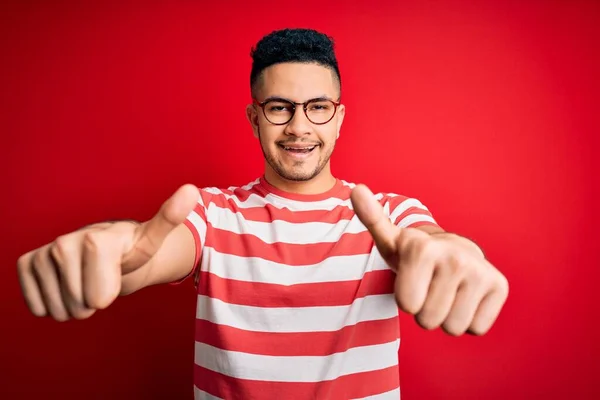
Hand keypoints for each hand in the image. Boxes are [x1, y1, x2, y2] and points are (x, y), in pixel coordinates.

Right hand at [17, 184, 198, 321]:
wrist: (106, 252)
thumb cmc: (130, 250)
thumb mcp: (152, 240)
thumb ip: (170, 219)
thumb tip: (192, 190)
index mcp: (98, 238)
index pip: (98, 295)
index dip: (107, 294)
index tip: (117, 274)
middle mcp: (66, 241)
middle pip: (79, 306)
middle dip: (93, 303)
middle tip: (102, 280)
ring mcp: (44, 252)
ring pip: (59, 310)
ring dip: (75, 305)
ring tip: (86, 281)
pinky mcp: (27, 264)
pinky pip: (37, 306)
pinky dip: (52, 305)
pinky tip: (66, 284)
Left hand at [351, 184, 508, 335]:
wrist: (454, 251)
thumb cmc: (415, 253)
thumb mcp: (389, 239)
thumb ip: (371, 218)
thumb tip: (357, 189)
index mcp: (422, 248)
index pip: (407, 304)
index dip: (406, 298)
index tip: (412, 278)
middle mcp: (455, 258)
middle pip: (428, 319)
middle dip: (425, 310)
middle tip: (430, 287)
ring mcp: (481, 272)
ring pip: (453, 327)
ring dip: (447, 317)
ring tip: (446, 291)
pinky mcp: (500, 286)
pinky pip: (476, 328)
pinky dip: (469, 319)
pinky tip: (465, 296)